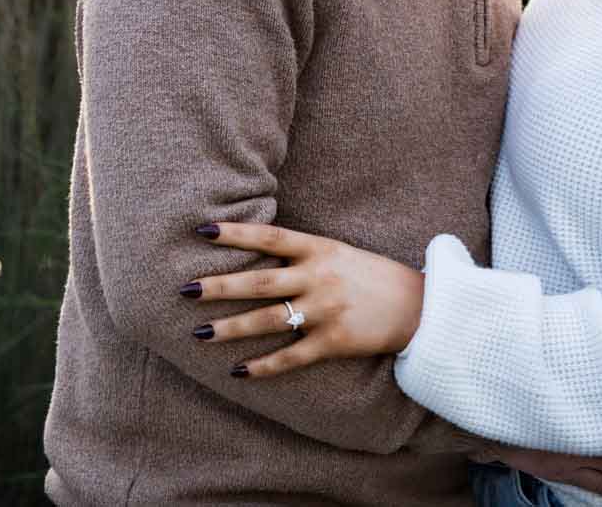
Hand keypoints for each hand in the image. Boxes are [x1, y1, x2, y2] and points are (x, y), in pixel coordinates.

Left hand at [184, 220, 423, 377]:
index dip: (235, 233)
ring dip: (230, 329)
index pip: (269, 238)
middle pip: (259, 282)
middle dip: (219, 287)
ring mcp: (325, 312)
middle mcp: (319, 278)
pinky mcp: (334, 343)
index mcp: (319, 249)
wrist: (417, 306)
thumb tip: (255, 252)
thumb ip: (301, 253)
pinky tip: (237, 372)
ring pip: (268, 321)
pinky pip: (291, 357)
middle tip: (184, 289)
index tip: (202, 230)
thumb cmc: (371, 275)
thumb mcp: (337, 252)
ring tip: (198, 334)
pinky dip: (263, 367)